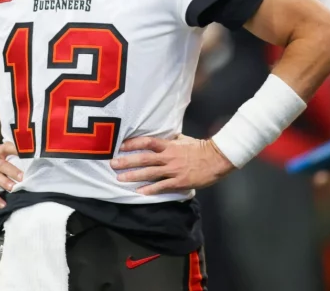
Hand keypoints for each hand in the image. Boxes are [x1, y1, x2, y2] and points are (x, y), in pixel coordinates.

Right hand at [0, 142, 22, 208]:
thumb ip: (7, 154)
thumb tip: (26, 159)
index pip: (7, 148)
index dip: (16, 150)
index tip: (27, 154)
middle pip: (1, 164)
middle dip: (12, 170)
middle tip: (22, 177)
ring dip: (4, 182)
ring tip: (13, 188)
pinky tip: (2, 204)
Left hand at [110, 135, 235, 195]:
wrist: (216, 160)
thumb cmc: (200, 148)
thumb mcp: (184, 139)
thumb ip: (172, 139)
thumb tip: (163, 136)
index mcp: (169, 145)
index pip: (147, 142)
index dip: (133, 143)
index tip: (120, 146)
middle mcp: (168, 157)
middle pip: (144, 158)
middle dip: (127, 161)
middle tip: (113, 164)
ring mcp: (173, 170)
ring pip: (149, 173)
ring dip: (134, 176)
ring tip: (120, 178)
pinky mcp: (179, 182)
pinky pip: (162, 186)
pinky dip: (150, 189)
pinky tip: (140, 192)